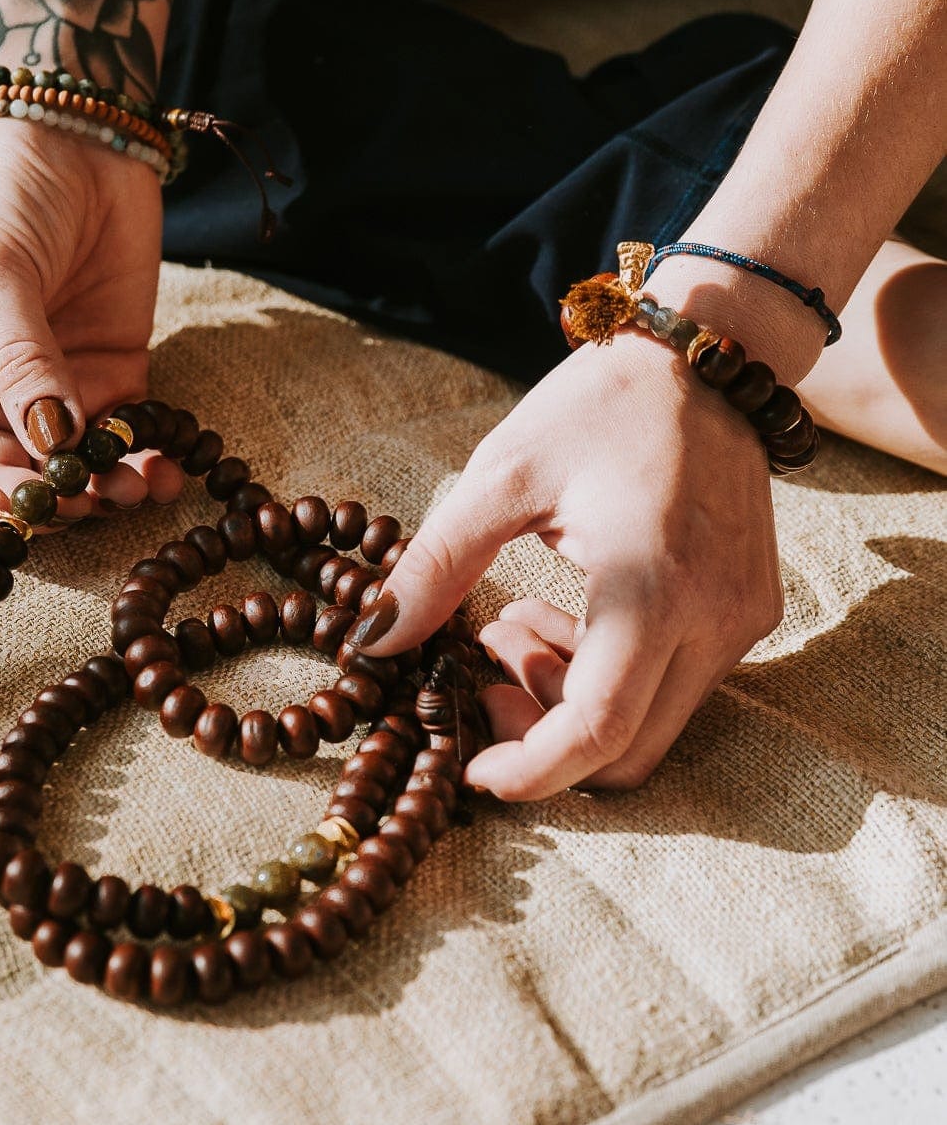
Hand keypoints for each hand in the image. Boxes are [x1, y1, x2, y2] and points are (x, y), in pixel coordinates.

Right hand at [0, 118, 183, 533]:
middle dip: (40, 507)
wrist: (75, 132)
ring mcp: (50, 393)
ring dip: (98, 497)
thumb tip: (50, 446)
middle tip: (78, 501)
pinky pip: (124, 444)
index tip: (0, 518)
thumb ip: (19, 364)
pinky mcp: (111, 379)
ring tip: (130, 487)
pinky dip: (144, 467)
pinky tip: (164, 471)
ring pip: (68, 478)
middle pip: (1, 485)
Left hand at [350, 335, 784, 797]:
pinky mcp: (751, 612)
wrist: (709, 354)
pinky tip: (563, 616)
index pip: (597, 729)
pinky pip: (678, 687)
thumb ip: (436, 566)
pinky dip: (612, 677)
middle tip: (481, 678)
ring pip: (653, 725)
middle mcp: (713, 617)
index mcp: (653, 585)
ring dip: (571, 703)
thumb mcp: (500, 475)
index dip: (530, 770)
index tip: (472, 768)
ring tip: (512, 626)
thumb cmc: (600, 406)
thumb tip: (372, 643)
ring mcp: (742, 620)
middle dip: (543, 740)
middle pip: (629, 750)